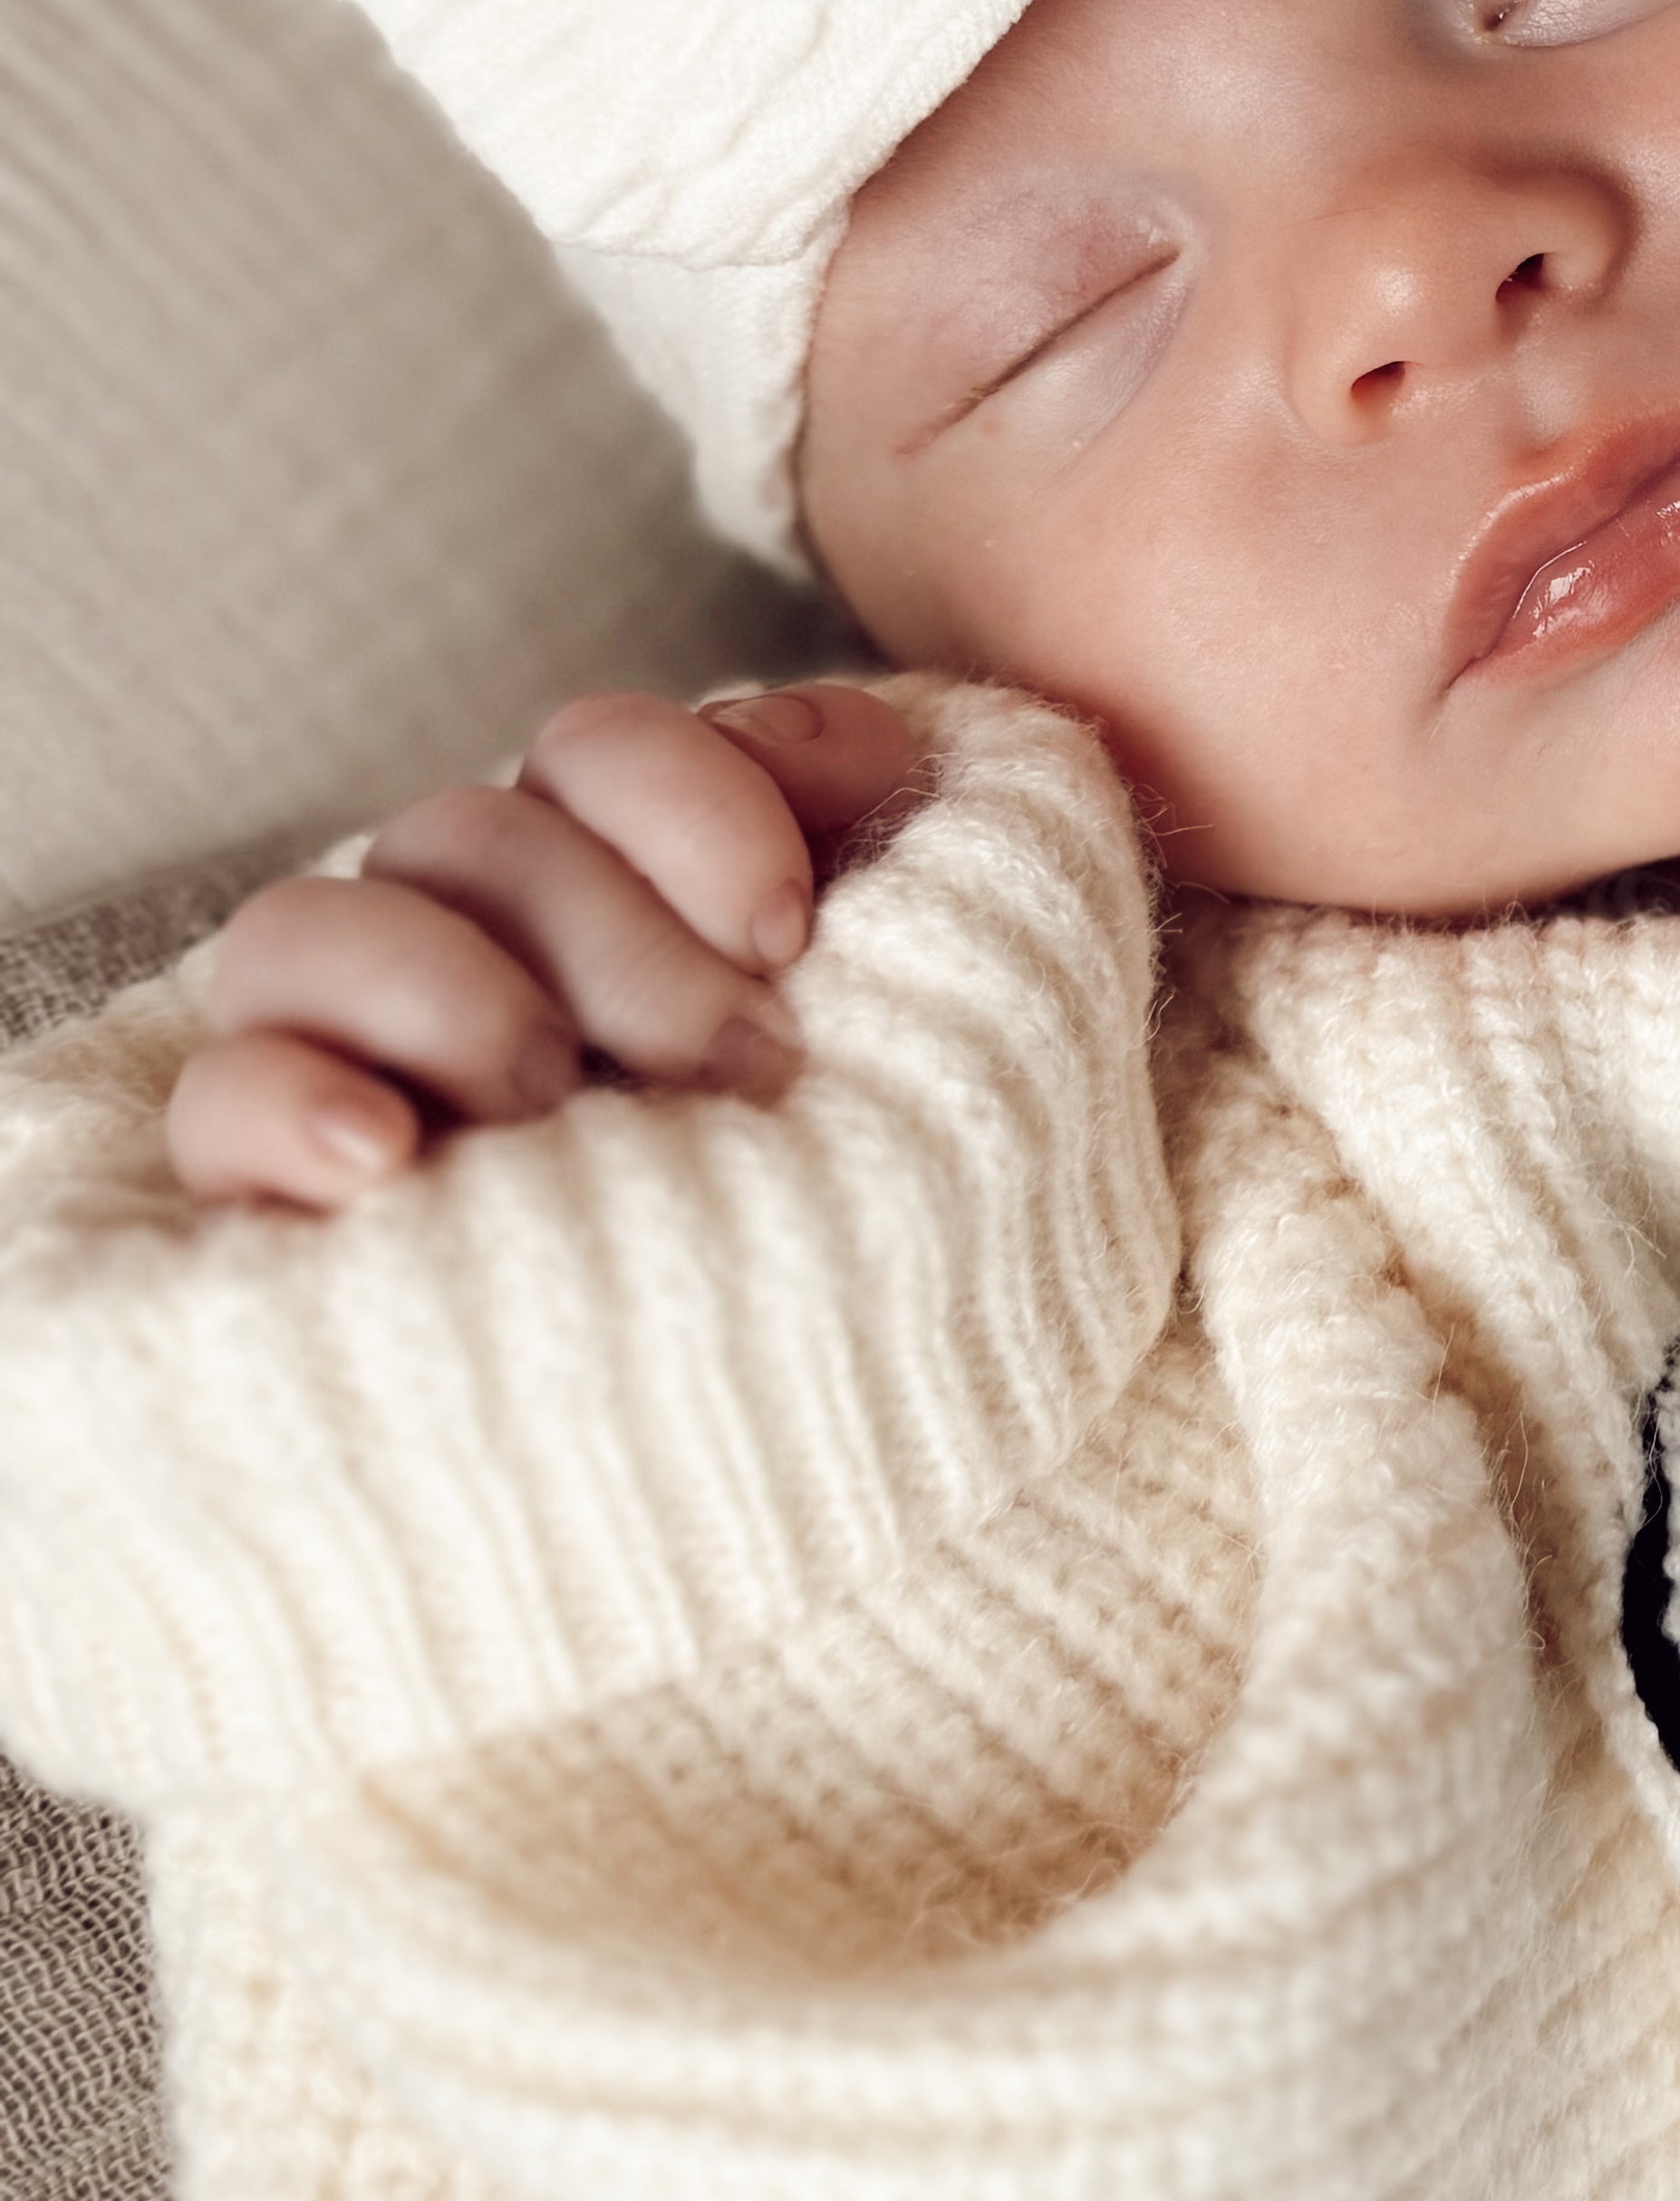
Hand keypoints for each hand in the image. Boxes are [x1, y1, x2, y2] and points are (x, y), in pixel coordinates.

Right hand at [164, 682, 925, 1212]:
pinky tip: (384, 1157)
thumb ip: (887, 838)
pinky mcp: (292, 1213)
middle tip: (740, 1068)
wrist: (864, 1450)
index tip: (789, 932)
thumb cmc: (902, 1212)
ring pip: (295, 931)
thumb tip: (825, 750)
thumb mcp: (941, 1011)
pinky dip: (285, 1102)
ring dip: (443, 992)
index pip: (591, 755)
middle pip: (459, 836)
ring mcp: (371, 1083)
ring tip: (550, 1101)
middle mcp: (478, 966)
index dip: (684, 797)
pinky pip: (218, 1106)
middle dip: (618, 943)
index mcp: (621, 899)